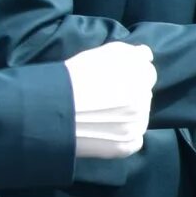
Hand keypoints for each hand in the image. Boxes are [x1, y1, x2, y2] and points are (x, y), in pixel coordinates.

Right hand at [62, 41, 156, 159]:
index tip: (113, 80)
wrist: (47, 109)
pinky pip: (135, 141)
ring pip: (141, 118)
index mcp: (140, 73)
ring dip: (128, 116)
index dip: (131, 76)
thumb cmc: (71, 77)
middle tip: (103, 98)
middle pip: (144, 96)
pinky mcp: (126, 145)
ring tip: (101, 115)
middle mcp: (144, 98)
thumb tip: (147, 56)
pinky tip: (105, 131)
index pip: (147, 73)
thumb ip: (130, 52)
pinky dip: (124, 137)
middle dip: (130, 95)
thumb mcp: (100, 54)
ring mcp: (137, 124)